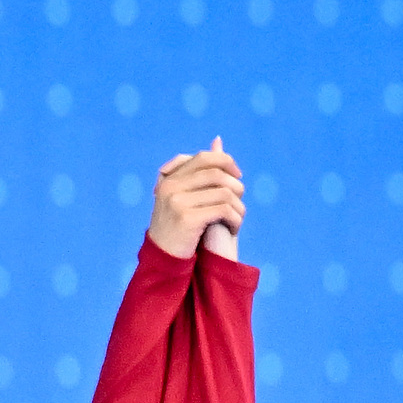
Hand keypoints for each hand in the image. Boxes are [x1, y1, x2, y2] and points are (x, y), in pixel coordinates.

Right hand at [150, 139, 243, 258]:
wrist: (162, 262)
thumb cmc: (176, 228)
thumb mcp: (184, 194)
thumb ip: (200, 169)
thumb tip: (218, 140)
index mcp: (169, 179)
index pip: (204, 158)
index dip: (225, 162)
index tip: (237, 176)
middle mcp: (170, 187)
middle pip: (216, 173)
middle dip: (235, 185)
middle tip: (240, 200)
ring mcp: (176, 202)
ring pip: (223, 192)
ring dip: (238, 206)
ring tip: (237, 218)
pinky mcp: (186, 218)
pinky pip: (223, 210)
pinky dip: (235, 219)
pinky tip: (233, 229)